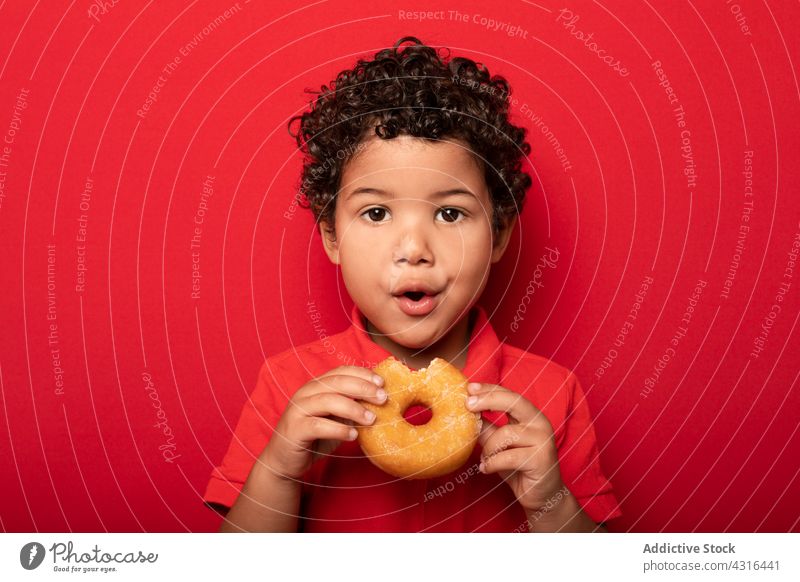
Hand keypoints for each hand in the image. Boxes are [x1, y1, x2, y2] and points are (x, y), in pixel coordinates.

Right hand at [261, 366, 387, 480]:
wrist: (285, 461)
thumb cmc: (315, 437)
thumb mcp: (336, 419)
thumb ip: (351, 407)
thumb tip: (379, 401)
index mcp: (316, 386)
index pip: (340, 372)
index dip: (362, 374)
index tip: (382, 383)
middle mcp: (305, 393)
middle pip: (336, 383)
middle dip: (363, 388)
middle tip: (382, 398)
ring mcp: (298, 410)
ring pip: (328, 401)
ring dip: (353, 409)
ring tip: (371, 419)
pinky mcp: (294, 429)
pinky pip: (318, 425)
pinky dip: (338, 429)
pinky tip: (353, 435)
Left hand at [465, 382, 565, 512]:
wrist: (541, 495)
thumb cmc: (518, 467)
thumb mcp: (499, 445)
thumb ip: (487, 428)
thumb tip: (466, 413)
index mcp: (530, 416)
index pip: (509, 395)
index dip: (489, 389)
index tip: (469, 387)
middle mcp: (540, 423)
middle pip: (514, 402)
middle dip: (488, 399)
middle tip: (468, 404)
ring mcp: (543, 440)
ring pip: (505, 434)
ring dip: (488, 448)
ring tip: (484, 460)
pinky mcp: (541, 459)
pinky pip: (508, 456)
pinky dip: (492, 463)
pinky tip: (486, 469)